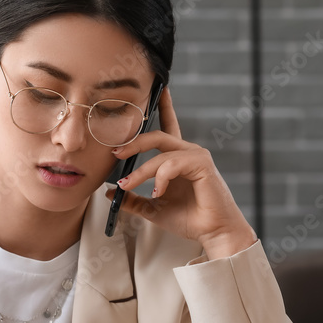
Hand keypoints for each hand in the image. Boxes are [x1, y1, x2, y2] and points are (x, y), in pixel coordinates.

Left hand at [106, 87, 256, 258]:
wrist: (213, 233)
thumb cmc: (190, 219)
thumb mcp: (153, 208)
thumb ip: (133, 199)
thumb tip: (110, 192)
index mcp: (178, 159)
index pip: (168, 126)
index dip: (163, 106)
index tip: (157, 89)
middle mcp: (188, 153)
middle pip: (156, 136)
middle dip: (133, 143)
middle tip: (115, 152)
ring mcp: (196, 157)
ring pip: (160, 153)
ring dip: (140, 170)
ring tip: (127, 185)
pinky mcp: (202, 165)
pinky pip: (172, 165)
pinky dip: (159, 178)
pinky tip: (157, 192)